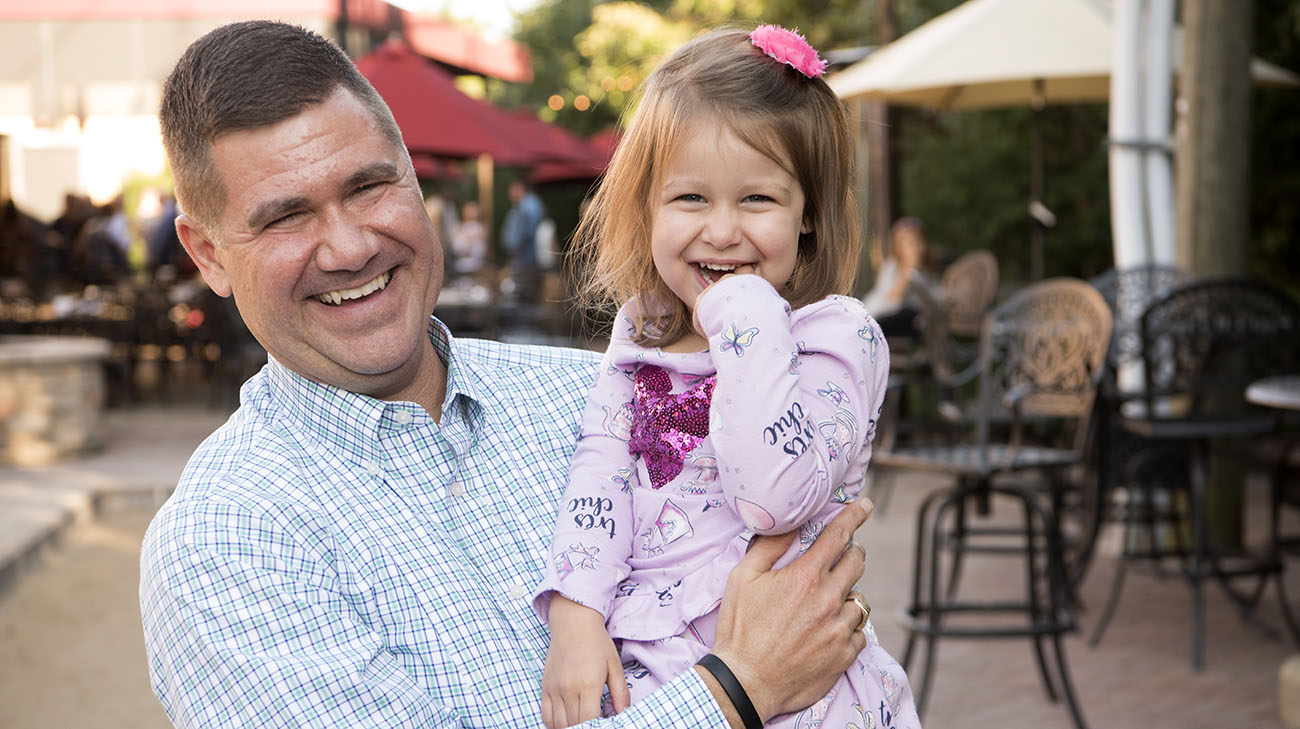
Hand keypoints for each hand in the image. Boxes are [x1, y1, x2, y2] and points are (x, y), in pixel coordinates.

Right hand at [541, 596, 629, 728]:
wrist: (573, 623)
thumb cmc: (597, 643)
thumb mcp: (615, 665)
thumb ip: (621, 692)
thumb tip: (624, 714)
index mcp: (589, 684)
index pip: (590, 720)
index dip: (597, 727)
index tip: (603, 725)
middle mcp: (569, 689)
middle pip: (574, 725)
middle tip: (594, 724)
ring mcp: (555, 689)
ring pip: (559, 724)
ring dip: (570, 728)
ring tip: (582, 725)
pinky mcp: (546, 687)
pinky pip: (546, 716)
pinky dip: (554, 725)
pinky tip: (566, 724)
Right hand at [706, 499, 872, 722]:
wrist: (745, 682)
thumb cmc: (740, 629)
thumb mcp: (742, 578)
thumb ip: (769, 546)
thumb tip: (789, 524)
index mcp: (805, 577)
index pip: (839, 535)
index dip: (853, 515)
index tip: (864, 505)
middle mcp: (828, 600)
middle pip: (857, 562)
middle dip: (851, 553)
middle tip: (838, 557)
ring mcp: (839, 629)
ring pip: (860, 599)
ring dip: (847, 594)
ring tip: (826, 602)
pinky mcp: (845, 655)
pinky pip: (860, 631)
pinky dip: (849, 626)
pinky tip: (829, 629)